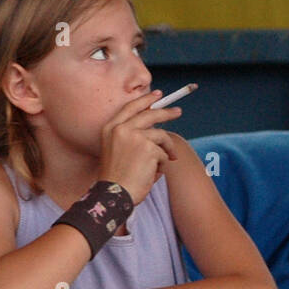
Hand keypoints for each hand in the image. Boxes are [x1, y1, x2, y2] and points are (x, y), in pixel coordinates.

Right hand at [97, 90, 182, 204]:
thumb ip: (130, 136)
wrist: (113, 194)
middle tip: (177, 112)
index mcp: (110, 128)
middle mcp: (122, 129)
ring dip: (166, 149)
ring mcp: (135, 137)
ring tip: (164, 161)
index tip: (157, 95)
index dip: (145, 100)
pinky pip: (164, 153)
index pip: (130, 107)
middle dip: (167, 113)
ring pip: (161, 136)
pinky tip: (151, 173)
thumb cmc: (115, 177)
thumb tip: (154, 126)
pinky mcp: (149, 148)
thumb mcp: (115, 150)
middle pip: (151, 114)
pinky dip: (163, 164)